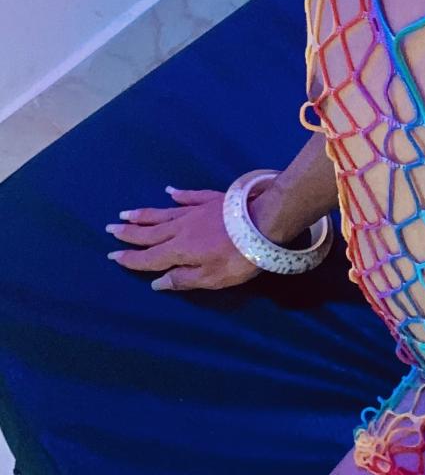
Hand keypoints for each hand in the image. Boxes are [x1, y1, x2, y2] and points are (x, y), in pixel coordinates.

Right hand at [105, 171, 274, 292]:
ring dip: (144, 214)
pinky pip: (189, 196)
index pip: (149, 258)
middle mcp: (181, 228)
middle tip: (110, 228)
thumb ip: (184, 279)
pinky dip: (178, 194)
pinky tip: (169, 192)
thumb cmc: (240, 256)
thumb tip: (157, 282)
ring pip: (164, 213)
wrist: (264, 221)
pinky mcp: (211, 199)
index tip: (112, 256)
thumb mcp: (212, 278)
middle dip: (129, 233)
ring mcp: (196, 210)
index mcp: (179, 250)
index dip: (131, 259)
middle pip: (150, 232)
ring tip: (126, 213)